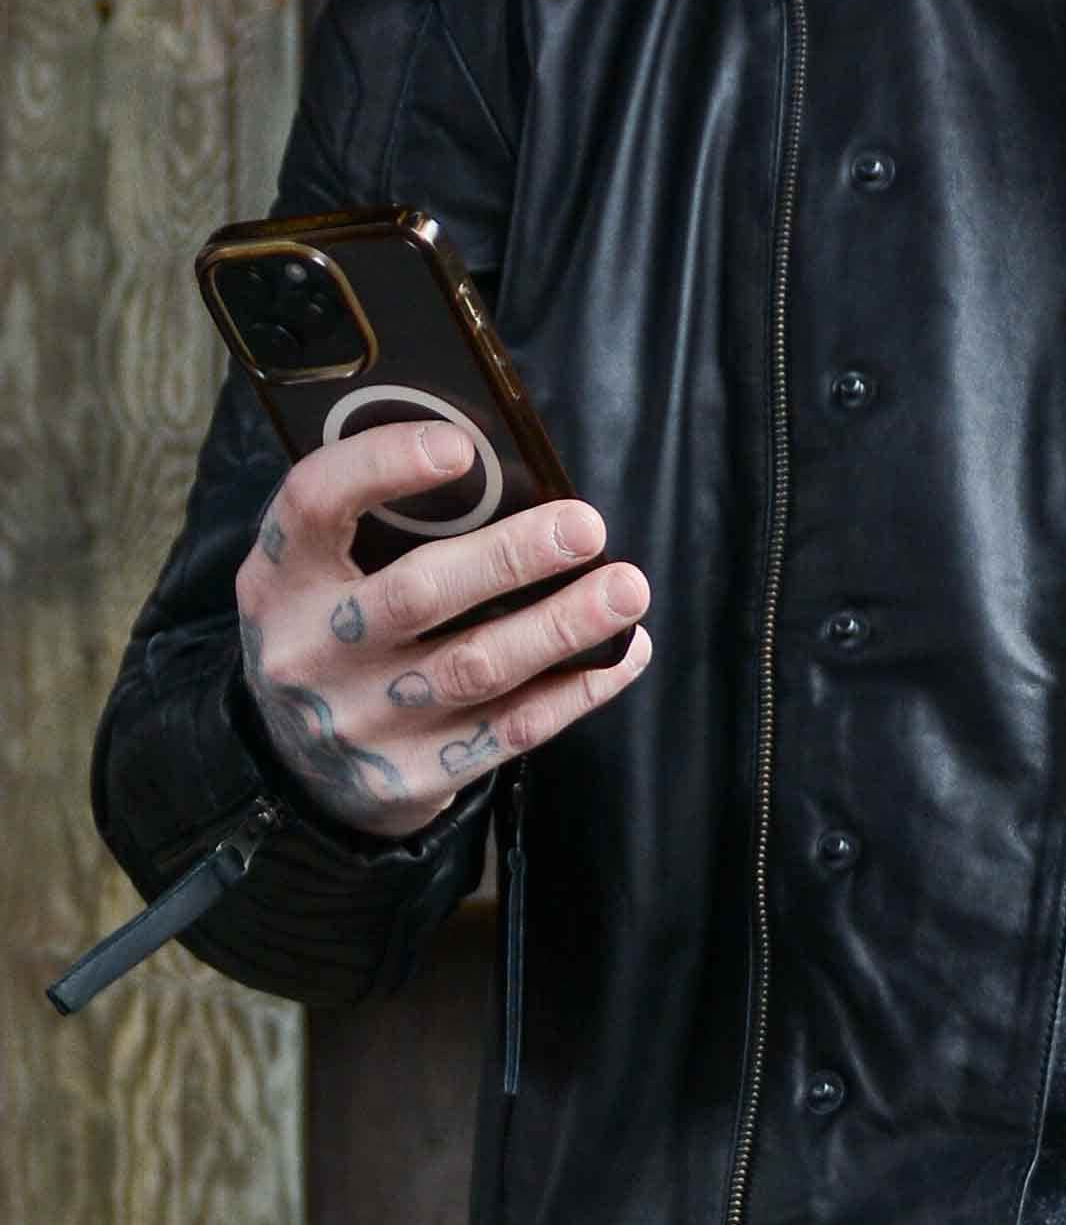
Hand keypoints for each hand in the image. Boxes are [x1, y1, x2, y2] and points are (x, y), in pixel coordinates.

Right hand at [235, 420, 652, 839]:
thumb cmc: (337, 629)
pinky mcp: (409, 777)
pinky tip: (621, 653)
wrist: (297, 766)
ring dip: (562, 625)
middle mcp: (308, 651)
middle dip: (510, 556)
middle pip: (416, 594)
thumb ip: (385, 523)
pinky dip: (576, 690)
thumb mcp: (323, 572)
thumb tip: (509, 470)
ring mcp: (358, 722)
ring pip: (474, 667)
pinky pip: (508, 730)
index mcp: (280, 577)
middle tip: (585, 526)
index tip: (461, 447)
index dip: (382, 466)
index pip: (314, 503)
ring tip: (626, 589)